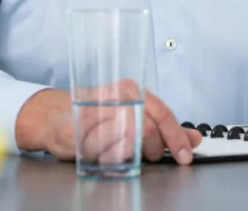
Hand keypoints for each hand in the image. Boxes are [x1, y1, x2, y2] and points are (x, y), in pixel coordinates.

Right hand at [14, 84, 201, 164]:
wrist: (53, 115)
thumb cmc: (95, 114)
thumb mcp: (132, 115)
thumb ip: (164, 128)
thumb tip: (194, 139)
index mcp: (130, 89)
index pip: (162, 112)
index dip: (176, 137)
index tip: (185, 155)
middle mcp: (113, 96)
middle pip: (146, 129)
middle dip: (154, 149)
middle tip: (151, 154)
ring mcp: (92, 113)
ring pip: (125, 144)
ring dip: (131, 155)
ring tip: (125, 151)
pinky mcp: (74, 132)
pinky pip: (103, 154)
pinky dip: (110, 159)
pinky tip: (109, 154)